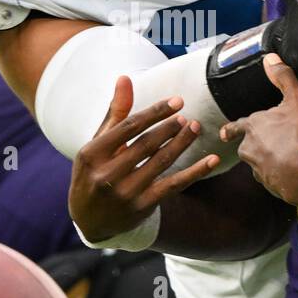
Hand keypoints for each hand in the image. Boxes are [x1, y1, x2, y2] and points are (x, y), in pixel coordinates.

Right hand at [69, 77, 219, 243]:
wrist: (88, 219)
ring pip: (161, 163)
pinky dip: (194, 172)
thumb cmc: (94, 172)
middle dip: (169, 128)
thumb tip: (125, 78)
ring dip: (182, 144)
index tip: (177, 101)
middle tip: (186, 116)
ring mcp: (125, 193)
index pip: (129, 127)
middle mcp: (107, 175)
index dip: (155, 112)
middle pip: (146, 144)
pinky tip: (210, 160)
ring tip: (195, 128)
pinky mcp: (142, 207)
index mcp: (92, 154)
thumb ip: (115, 112)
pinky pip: (173, 186)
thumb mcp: (97, 143)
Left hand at [220, 55, 297, 210]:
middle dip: (255, 145)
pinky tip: (290, 171)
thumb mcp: (296, 98)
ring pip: (258, 162)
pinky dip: (278, 174)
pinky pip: (271, 177)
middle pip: (248, 146)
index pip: (237, 126)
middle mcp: (250, 148)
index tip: (225, 134)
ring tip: (285, 156)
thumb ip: (284, 78)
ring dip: (268, 160)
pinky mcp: (269, 184)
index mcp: (253, 126)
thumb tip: (270, 58)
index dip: (232, 129)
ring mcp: (258, 168)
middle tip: (269, 144)